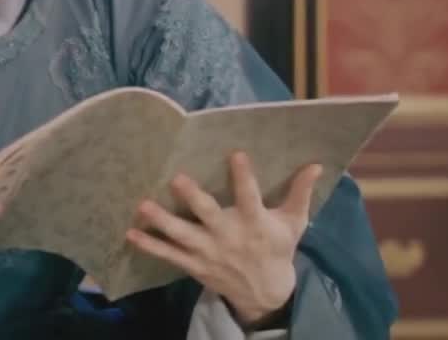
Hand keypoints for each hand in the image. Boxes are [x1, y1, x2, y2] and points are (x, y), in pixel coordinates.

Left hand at [124, 152, 321, 327]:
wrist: (265, 294)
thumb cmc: (277, 249)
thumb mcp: (294, 223)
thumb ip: (300, 193)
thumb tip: (316, 164)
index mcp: (255, 223)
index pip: (250, 197)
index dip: (243, 177)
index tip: (236, 153)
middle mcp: (229, 236)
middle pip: (209, 215)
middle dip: (193, 198)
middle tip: (176, 178)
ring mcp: (209, 252)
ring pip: (182, 236)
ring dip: (162, 222)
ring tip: (143, 207)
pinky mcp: (194, 265)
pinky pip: (169, 255)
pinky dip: (150, 246)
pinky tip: (131, 234)